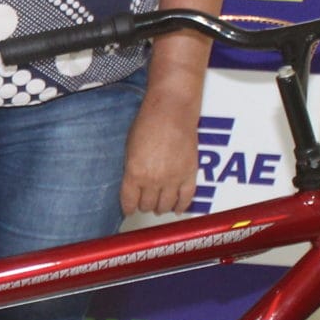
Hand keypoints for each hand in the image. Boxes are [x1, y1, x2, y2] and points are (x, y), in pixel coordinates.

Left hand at [121, 93, 201, 216]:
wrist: (172, 110)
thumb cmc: (148, 123)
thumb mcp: (129, 147)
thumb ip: (131, 169)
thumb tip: (133, 184)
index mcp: (134, 172)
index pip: (129, 201)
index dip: (129, 208)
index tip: (129, 209)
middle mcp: (153, 179)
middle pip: (148, 205)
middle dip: (145, 206)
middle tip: (145, 203)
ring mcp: (173, 178)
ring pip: (166, 205)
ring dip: (161, 207)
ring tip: (159, 206)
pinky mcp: (189, 174)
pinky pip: (186, 198)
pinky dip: (181, 206)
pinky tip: (177, 208)